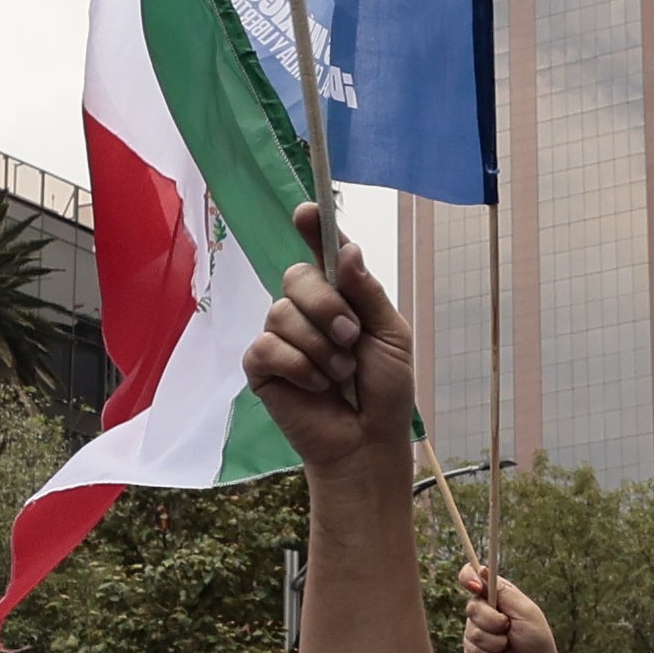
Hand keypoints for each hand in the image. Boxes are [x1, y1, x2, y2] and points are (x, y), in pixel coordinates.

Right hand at [239, 202, 412, 471]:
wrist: (367, 441)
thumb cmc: (385, 391)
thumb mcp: (391, 336)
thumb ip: (368, 293)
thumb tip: (348, 248)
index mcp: (341, 296)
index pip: (323, 252)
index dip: (312, 227)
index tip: (307, 211)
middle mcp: (306, 309)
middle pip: (296, 276)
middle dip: (327, 307)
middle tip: (351, 339)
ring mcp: (281, 336)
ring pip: (281, 312)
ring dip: (319, 348)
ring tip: (338, 374)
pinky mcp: (262, 366)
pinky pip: (267, 346)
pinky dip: (298, 367)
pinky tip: (315, 386)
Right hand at [460, 559, 568, 652]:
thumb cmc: (535, 638)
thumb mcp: (525, 611)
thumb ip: (503, 592)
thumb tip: (482, 570)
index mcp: (496, 595)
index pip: (472, 576)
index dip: (468, 578)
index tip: (475, 586)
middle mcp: (484, 611)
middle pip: (472, 607)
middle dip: (492, 621)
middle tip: (508, 627)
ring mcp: (476, 631)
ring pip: (473, 632)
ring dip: (495, 642)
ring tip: (508, 646)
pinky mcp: (472, 652)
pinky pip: (472, 651)